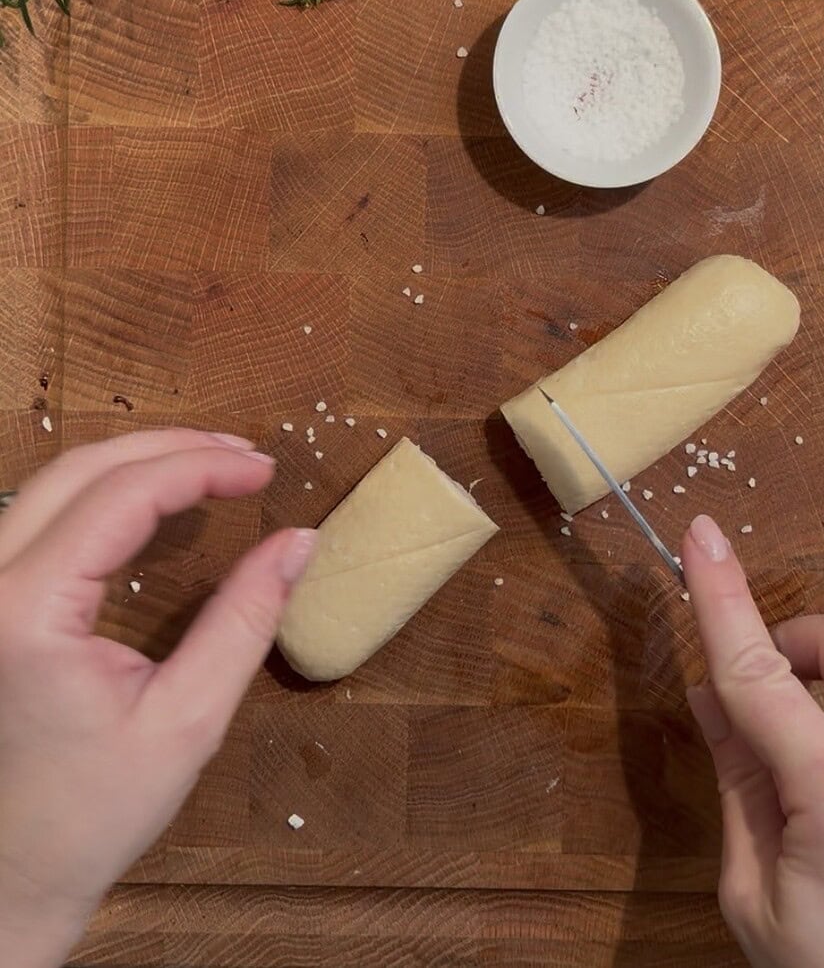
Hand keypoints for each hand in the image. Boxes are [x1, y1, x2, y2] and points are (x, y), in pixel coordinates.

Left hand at [0, 430, 315, 967]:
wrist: (13, 873)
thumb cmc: (92, 813)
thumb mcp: (187, 719)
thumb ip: (244, 621)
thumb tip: (298, 543)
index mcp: (28, 612)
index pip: (121, 496)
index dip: (201, 468)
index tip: (265, 470)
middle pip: (81, 468)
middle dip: (171, 447)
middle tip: (245, 456)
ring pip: (55, 480)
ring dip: (136, 461)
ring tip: (212, 465)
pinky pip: (43, 514)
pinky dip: (105, 491)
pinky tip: (154, 498)